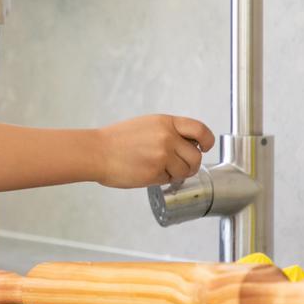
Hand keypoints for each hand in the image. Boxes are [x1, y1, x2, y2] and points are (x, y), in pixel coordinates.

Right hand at [94, 115, 214, 187]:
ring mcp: (162, 156)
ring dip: (176, 174)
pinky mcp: (154, 173)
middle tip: (179, 166)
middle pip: (196, 156)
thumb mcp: (146, 125)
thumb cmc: (117, 140)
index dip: (207, 141)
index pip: (200, 130)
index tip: (205, 147)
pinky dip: (162, 180)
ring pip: (185, 171)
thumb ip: (169, 131)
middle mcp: (167, 138)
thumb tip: (189, 144)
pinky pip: (169, 180)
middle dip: (190, 164)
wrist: (96, 152)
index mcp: (165, 123)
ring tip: (159, 169)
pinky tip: (147, 173)